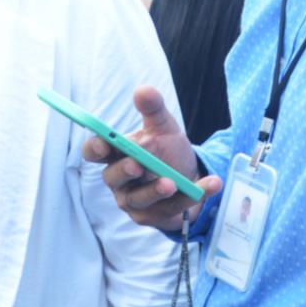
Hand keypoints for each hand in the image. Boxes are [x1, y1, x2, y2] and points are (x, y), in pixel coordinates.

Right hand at [84, 87, 220, 231]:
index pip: (94, 152)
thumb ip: (153, 110)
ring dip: (155, 190)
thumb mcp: (163, 128)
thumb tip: (143, 90)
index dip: (95, 148)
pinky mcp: (154, 217)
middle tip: (138, 165)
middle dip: (125, 170)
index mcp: (116, 155)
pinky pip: (171, 208)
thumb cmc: (167, 152)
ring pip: (140, 198)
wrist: (189, 178)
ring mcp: (134, 201)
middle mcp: (119, 180)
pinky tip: (211, 183)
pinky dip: (192, 195)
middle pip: (113, 177)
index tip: (103, 143)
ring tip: (172, 182)